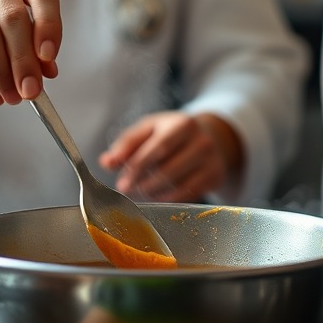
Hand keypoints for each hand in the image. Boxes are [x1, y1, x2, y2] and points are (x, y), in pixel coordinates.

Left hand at [98, 111, 242, 202]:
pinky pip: (188, 194)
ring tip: (139, 191)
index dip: (137, 167)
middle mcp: (201, 141)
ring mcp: (211, 161)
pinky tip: (156, 195)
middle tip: (126, 189)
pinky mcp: (215, 177)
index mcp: (183, 124)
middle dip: (143, 183)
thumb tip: (107, 162)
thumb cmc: (172, 132)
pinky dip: (168, 198)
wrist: (210, 136)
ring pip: (178, 184)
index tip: (121, 182)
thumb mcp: (150, 128)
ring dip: (153, 192)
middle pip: (168, 169)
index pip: (158, 148)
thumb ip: (127, 144)